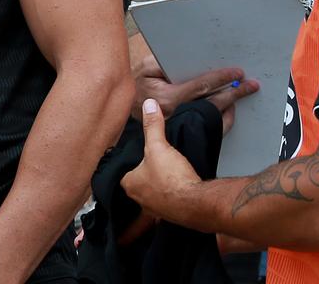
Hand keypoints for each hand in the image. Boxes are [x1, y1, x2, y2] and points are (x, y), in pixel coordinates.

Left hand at [120, 98, 201, 223]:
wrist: (196, 203)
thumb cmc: (172, 179)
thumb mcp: (159, 146)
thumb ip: (153, 126)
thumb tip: (149, 105)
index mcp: (130, 185)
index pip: (122, 172)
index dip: (128, 162)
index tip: (135, 155)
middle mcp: (140, 200)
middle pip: (138, 183)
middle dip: (145, 174)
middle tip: (153, 162)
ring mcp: (156, 210)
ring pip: (153, 194)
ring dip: (159, 185)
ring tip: (166, 173)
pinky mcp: (172, 214)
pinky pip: (168, 202)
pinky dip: (172, 194)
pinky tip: (179, 186)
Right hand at [129, 34, 257, 125]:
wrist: (128, 108)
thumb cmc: (139, 85)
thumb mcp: (146, 66)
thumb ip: (166, 62)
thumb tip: (189, 60)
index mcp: (169, 97)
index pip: (202, 85)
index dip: (222, 78)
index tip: (237, 73)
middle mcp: (178, 114)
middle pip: (212, 102)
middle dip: (234, 93)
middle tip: (250, 85)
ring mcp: (182, 124)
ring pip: (213, 117)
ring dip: (231, 106)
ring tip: (243, 95)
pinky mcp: (185, 130)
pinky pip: (209, 128)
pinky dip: (222, 120)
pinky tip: (230, 110)